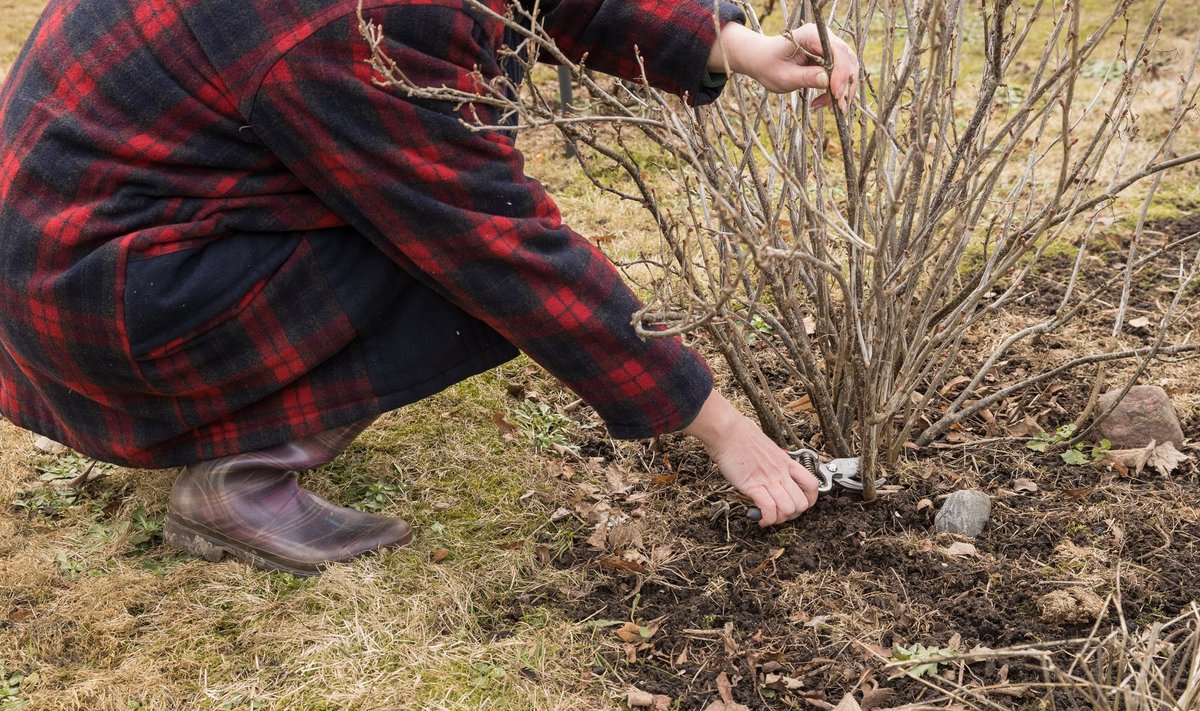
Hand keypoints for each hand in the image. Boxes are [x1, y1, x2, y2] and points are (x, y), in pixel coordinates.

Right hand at [683, 390, 819, 526]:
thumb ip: (773, 462)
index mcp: (787, 462)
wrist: (727, 431)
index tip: (798, 505)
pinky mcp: (753, 485)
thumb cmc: (741, 436)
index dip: (809, 501)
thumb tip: (770, 473)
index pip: (812, 485)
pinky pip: (769, 508)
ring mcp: (768, 479)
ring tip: (768, 517)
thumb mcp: (767, 448)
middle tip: (779, 514)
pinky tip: (760, 518)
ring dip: (779, 519)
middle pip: (802, 503)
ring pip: (788, 509)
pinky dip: (767, 519)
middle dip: (793, 515)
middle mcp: (781, 472)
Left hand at [707, 22, 858, 108]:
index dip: (840, 72)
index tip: (835, 94)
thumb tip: (827, 81)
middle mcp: (824, 37)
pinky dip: (836, 90)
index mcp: (810, 35)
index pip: (836, 51)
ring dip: (842, 90)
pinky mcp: (830, 58)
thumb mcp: (783, 76)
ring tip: (826, 106)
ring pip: (848, 68)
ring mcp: (828, 47)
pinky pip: (841, 74)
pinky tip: (823, 102)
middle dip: (844, 84)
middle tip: (836, 106)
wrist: (762, 61)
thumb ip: (805, 77)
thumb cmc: (769, 66)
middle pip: (847, 59)